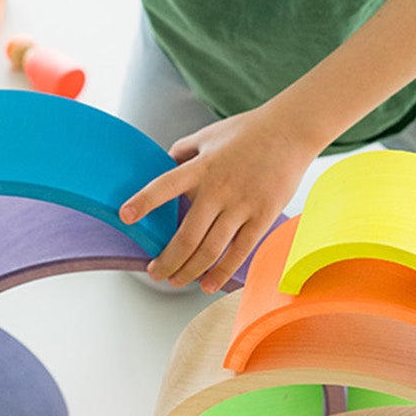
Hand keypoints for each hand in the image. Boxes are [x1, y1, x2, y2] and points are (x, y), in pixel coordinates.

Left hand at [118, 106, 318, 292]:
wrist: (290, 131)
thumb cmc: (245, 132)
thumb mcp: (207, 136)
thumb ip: (182, 152)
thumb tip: (163, 166)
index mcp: (201, 167)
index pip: (165, 185)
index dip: (144, 202)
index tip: (125, 217)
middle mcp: (219, 189)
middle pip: (187, 235)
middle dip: (167, 260)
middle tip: (153, 272)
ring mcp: (242, 205)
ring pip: (211, 250)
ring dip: (189, 271)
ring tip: (175, 281)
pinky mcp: (263, 217)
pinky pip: (240, 251)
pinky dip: (222, 272)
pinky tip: (207, 284)